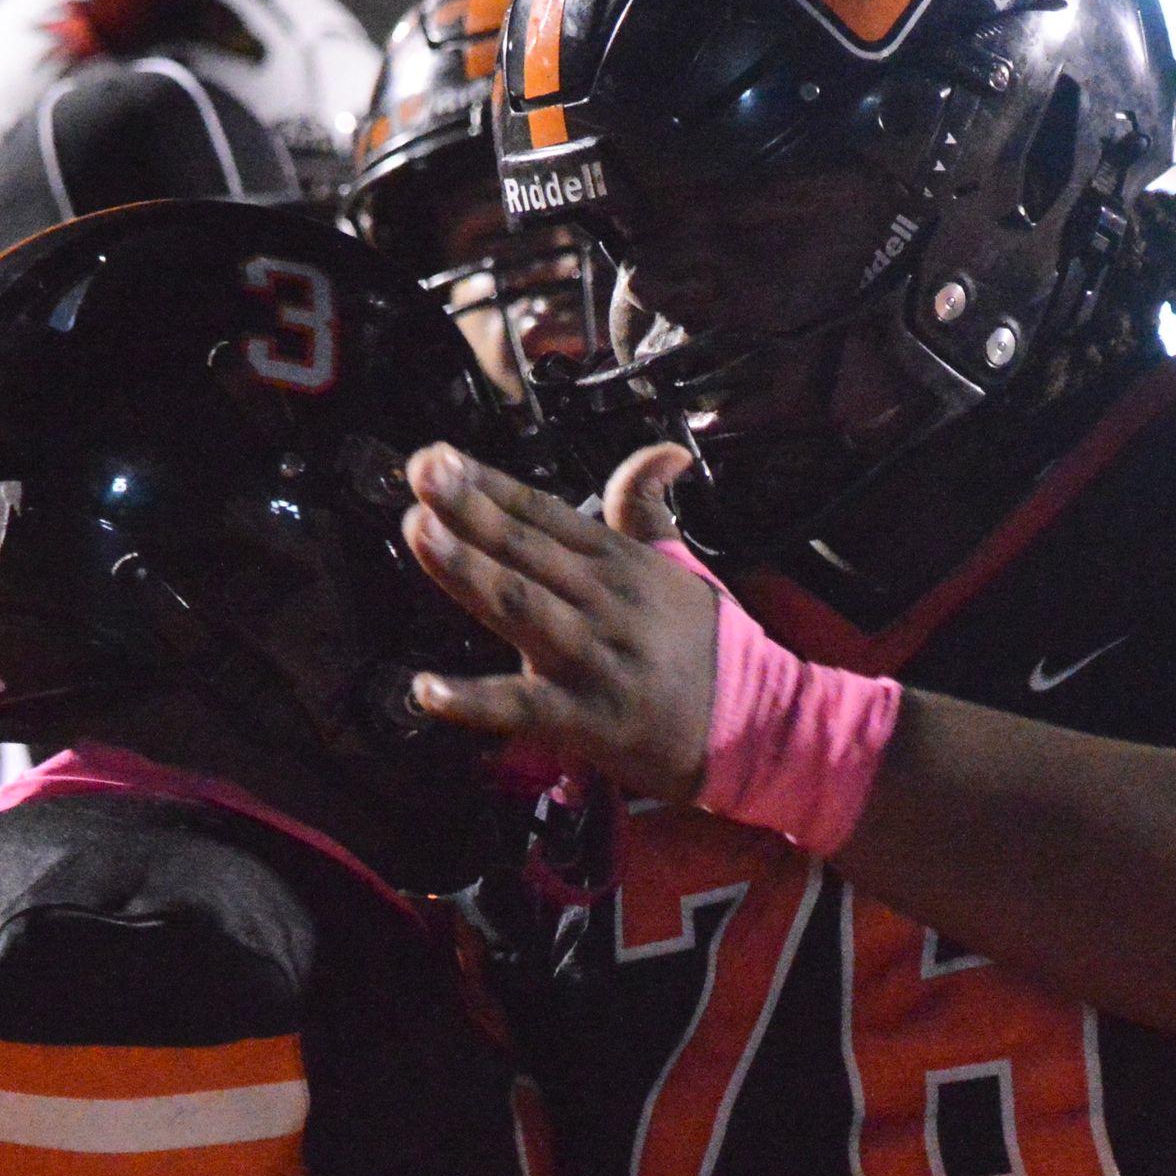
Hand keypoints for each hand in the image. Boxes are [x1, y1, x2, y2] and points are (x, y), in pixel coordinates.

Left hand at [402, 442, 722, 799]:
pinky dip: (474, 702)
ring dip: (469, 571)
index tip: (439, 457)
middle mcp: (603, 601)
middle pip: (528, 549)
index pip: (544, 514)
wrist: (756, 724)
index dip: (491, 484)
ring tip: (420, 533)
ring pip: (522, 608)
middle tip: (421, 474)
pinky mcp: (586, 719)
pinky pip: (523, 708)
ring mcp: (593, 659)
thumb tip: (662, 450)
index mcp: (619, 563)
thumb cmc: (707, 645)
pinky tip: (427, 689)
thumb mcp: (681, 565)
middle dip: (470, 509)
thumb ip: (649, 506)